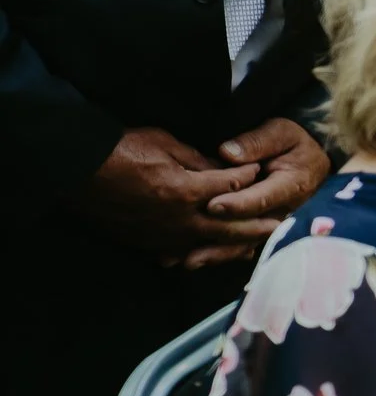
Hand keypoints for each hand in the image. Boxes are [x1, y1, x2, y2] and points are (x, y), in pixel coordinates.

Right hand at [80, 127, 267, 260]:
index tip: (261, 172)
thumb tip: (222, 170)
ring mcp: (163, 234)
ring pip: (208, 245)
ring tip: (254, 246)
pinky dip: (200, 252)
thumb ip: (197, 160)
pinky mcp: (147, 242)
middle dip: (257, 226)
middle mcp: (179, 219)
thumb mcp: (163, 143)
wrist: (75, 169)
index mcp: (186, 191)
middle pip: (230, 226)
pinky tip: (212, 253)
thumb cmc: (119, 149)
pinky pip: (181, 252)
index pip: (230, 187)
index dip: (247, 179)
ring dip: (233, 246)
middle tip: (280, 226)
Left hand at [187, 119, 331, 268]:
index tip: (212, 206)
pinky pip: (240, 246)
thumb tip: (227, 153)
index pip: (262, 198)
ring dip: (216, 254)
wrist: (310, 159)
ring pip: (245, 244)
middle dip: (220, 239)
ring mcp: (273, 224)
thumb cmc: (293, 143)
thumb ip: (257, 142)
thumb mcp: (280, 132)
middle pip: (251, 230)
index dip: (238, 204)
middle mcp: (284, 211)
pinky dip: (217, 254)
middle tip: (192, 245)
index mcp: (291, 185)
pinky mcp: (262, 230)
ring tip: (188, 261)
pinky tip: (192, 260)